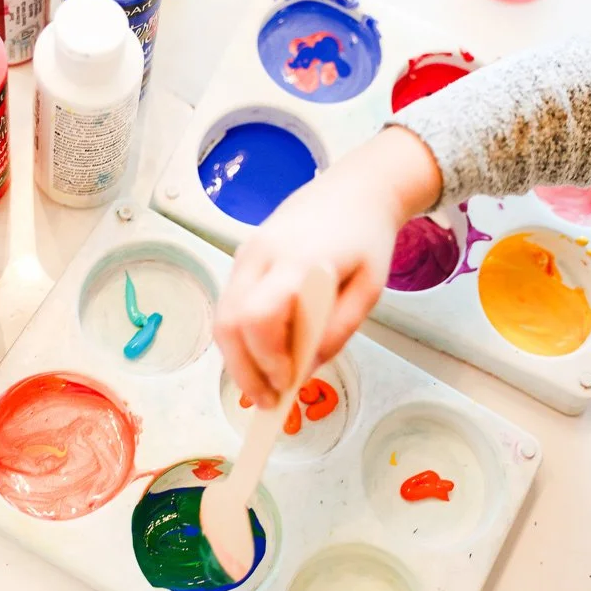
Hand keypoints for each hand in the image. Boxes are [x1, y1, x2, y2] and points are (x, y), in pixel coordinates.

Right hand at [214, 126, 440, 406]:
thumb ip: (337, 332)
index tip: (287, 382)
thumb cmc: (367, 239)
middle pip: (229, 322)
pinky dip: (241, 336)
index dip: (267, 357)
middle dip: (243, 369)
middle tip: (267, 401)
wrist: (356, 189)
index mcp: (297, 261)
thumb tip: (303, 371)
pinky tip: (264, 355)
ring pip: (222, 316)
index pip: (259, 316)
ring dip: (237, 357)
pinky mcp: (243, 255)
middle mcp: (260, 254)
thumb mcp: (368, 291)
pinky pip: (230, 303)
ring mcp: (246, 253)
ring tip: (265, 386)